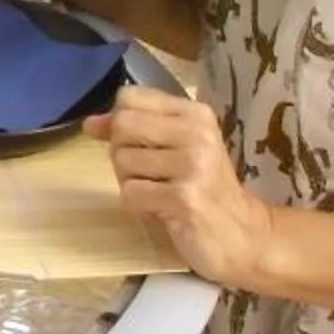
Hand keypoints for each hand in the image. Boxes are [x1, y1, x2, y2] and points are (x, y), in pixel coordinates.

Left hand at [87, 87, 276, 286]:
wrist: (244, 236)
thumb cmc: (205, 191)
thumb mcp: (176, 151)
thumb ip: (135, 131)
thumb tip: (90, 124)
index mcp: (195, 114)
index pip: (130, 97)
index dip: (119, 121)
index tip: (137, 145)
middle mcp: (196, 133)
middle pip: (122, 126)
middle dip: (123, 154)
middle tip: (148, 175)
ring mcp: (192, 165)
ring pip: (122, 161)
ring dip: (131, 184)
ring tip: (159, 194)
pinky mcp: (184, 198)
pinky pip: (130, 193)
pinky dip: (138, 207)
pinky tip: (162, 211)